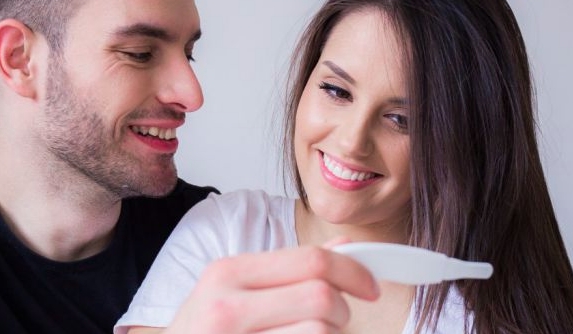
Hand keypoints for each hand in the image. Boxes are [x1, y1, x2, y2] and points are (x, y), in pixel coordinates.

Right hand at [163, 243, 378, 333]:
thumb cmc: (202, 332)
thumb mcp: (231, 292)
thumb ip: (286, 270)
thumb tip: (345, 247)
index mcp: (227, 273)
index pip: (311, 260)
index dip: (353, 271)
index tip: (370, 286)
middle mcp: (226, 307)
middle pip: (322, 297)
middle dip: (343, 310)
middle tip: (339, 319)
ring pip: (320, 333)